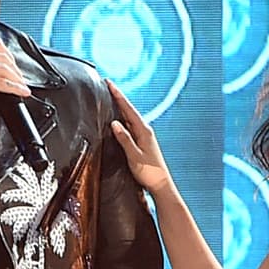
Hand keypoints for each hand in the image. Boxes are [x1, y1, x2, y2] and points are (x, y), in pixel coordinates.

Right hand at [0, 36, 29, 108]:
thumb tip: (10, 72)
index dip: (9, 57)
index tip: (16, 70)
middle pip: (1, 56)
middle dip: (15, 70)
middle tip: (22, 81)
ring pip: (2, 69)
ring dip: (16, 79)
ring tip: (22, 88)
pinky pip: (0, 82)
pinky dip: (14, 87)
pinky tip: (21, 92)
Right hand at [107, 80, 172, 194]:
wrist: (160, 184)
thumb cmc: (149, 172)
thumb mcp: (134, 156)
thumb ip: (124, 139)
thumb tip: (114, 123)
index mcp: (143, 131)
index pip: (128, 109)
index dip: (118, 95)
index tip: (109, 83)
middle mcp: (145, 130)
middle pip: (129, 110)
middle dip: (118, 97)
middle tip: (107, 86)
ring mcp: (144, 136)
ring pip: (129, 117)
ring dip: (120, 107)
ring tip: (110, 97)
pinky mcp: (143, 142)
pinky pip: (130, 125)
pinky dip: (123, 118)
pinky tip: (118, 119)